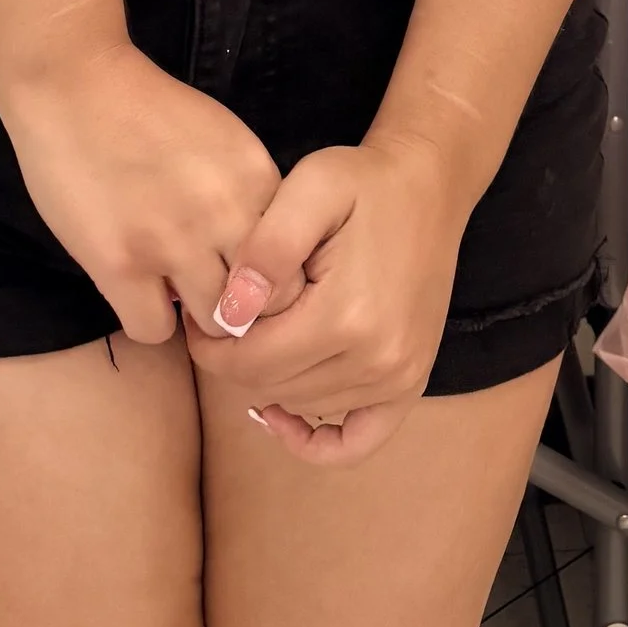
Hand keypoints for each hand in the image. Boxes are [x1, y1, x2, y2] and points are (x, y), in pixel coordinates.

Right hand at [2, 39, 281, 347]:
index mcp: (255, 178)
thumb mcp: (223, 138)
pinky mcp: (121, 264)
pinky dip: (148, 320)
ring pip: (215, 325)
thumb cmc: (146, 108)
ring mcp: (173, 242)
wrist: (75, 84)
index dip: (271, 277)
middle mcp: (225, 213)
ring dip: (196, 317)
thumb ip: (248, 191)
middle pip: (264, 302)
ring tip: (175, 294)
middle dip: (242, 306)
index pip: (294, 261)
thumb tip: (260, 254)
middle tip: (214, 296)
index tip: (246, 276)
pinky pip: (154, 331)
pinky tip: (137, 292)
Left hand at [186, 136, 469, 463]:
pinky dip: (315, 441)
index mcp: (346, 316)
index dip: (210, 344)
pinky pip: (356, 443)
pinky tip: (283, 414)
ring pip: (302, 406)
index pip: (249, 363)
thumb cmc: (364, 183)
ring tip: (260, 331)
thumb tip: (230, 312)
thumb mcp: (311, 186)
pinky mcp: (410, 383)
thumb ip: (267, 246)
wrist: (429, 187)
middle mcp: (377, 359)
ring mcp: (399, 378)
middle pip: (271, 387)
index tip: (198, 313)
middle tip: (220, 320)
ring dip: (270, 379)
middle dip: (234, 358)